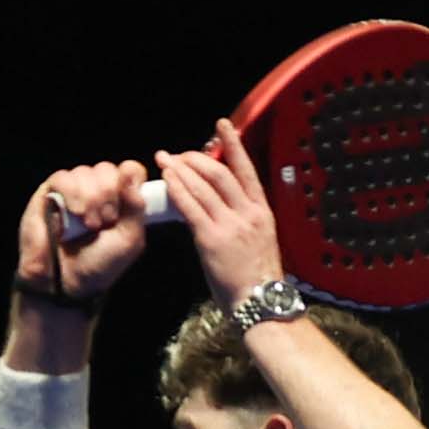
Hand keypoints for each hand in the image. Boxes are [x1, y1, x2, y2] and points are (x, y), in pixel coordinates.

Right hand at [18, 160, 150, 302]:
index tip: (128, 203)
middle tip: (105, 222)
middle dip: (108, 194)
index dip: (130, 180)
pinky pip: (63, 177)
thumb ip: (137, 207)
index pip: (129, 170)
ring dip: (90, 198)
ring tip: (88, 224)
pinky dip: (72, 193)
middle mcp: (95, 191)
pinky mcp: (50, 194)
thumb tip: (131, 172)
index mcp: (119, 200)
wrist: (67, 282)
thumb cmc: (98, 264)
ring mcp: (72, 191)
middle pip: (107, 169)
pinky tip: (74, 213)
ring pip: (85, 172)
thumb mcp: (129, 240)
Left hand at [153, 118, 285, 310]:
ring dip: (182, 170)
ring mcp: (230, 225)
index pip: (246, 170)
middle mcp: (248, 213)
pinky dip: (177, 190)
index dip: (233, 145)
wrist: (261, 303)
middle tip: (179, 154)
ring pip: (203, 187)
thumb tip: (224, 208)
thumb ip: (244, 221)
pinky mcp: (211, 239)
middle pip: (220, 173)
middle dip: (197, 159)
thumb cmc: (258, 279)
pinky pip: (191, 208)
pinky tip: (167, 180)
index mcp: (262, 212)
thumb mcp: (261, 241)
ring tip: (166, 161)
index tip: (222, 125)